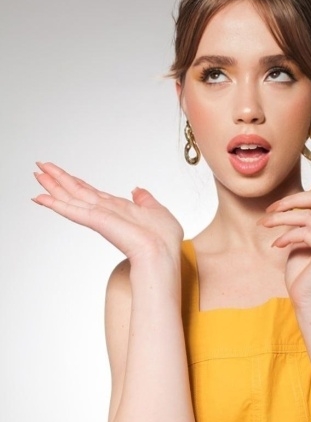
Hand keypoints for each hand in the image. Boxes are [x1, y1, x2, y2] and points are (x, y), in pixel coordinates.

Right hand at [33, 162, 182, 263]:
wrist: (163, 253)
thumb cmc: (163, 240)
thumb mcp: (157, 211)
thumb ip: (145, 200)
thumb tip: (137, 190)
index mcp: (118, 209)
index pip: (91, 193)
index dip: (75, 183)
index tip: (60, 174)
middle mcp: (105, 211)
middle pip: (76, 192)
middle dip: (58, 180)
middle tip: (38, 167)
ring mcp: (100, 217)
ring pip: (71, 197)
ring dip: (53, 186)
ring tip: (36, 175)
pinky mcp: (98, 222)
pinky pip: (73, 211)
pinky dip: (56, 204)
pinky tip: (41, 198)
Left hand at [259, 156, 310, 309]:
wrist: (306, 300)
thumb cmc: (301, 272)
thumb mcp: (301, 239)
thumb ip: (306, 218)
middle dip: (292, 199)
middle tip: (271, 210)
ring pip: (308, 215)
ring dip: (281, 219)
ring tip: (266, 227)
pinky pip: (305, 231)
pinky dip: (287, 236)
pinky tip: (277, 245)